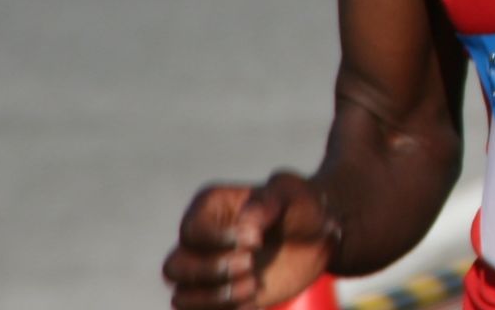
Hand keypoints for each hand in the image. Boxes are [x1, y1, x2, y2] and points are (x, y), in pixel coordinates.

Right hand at [162, 171, 339, 309]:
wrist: (319, 238)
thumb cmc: (302, 207)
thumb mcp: (292, 195)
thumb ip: (268, 203)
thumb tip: (246, 224)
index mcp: (210, 208)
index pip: (191, 231)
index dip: (218, 240)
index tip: (257, 239)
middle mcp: (200, 242)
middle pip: (175, 267)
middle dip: (212, 271)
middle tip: (250, 264)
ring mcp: (207, 271)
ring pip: (182, 297)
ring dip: (216, 298)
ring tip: (254, 286)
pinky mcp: (219, 297)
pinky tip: (256, 302)